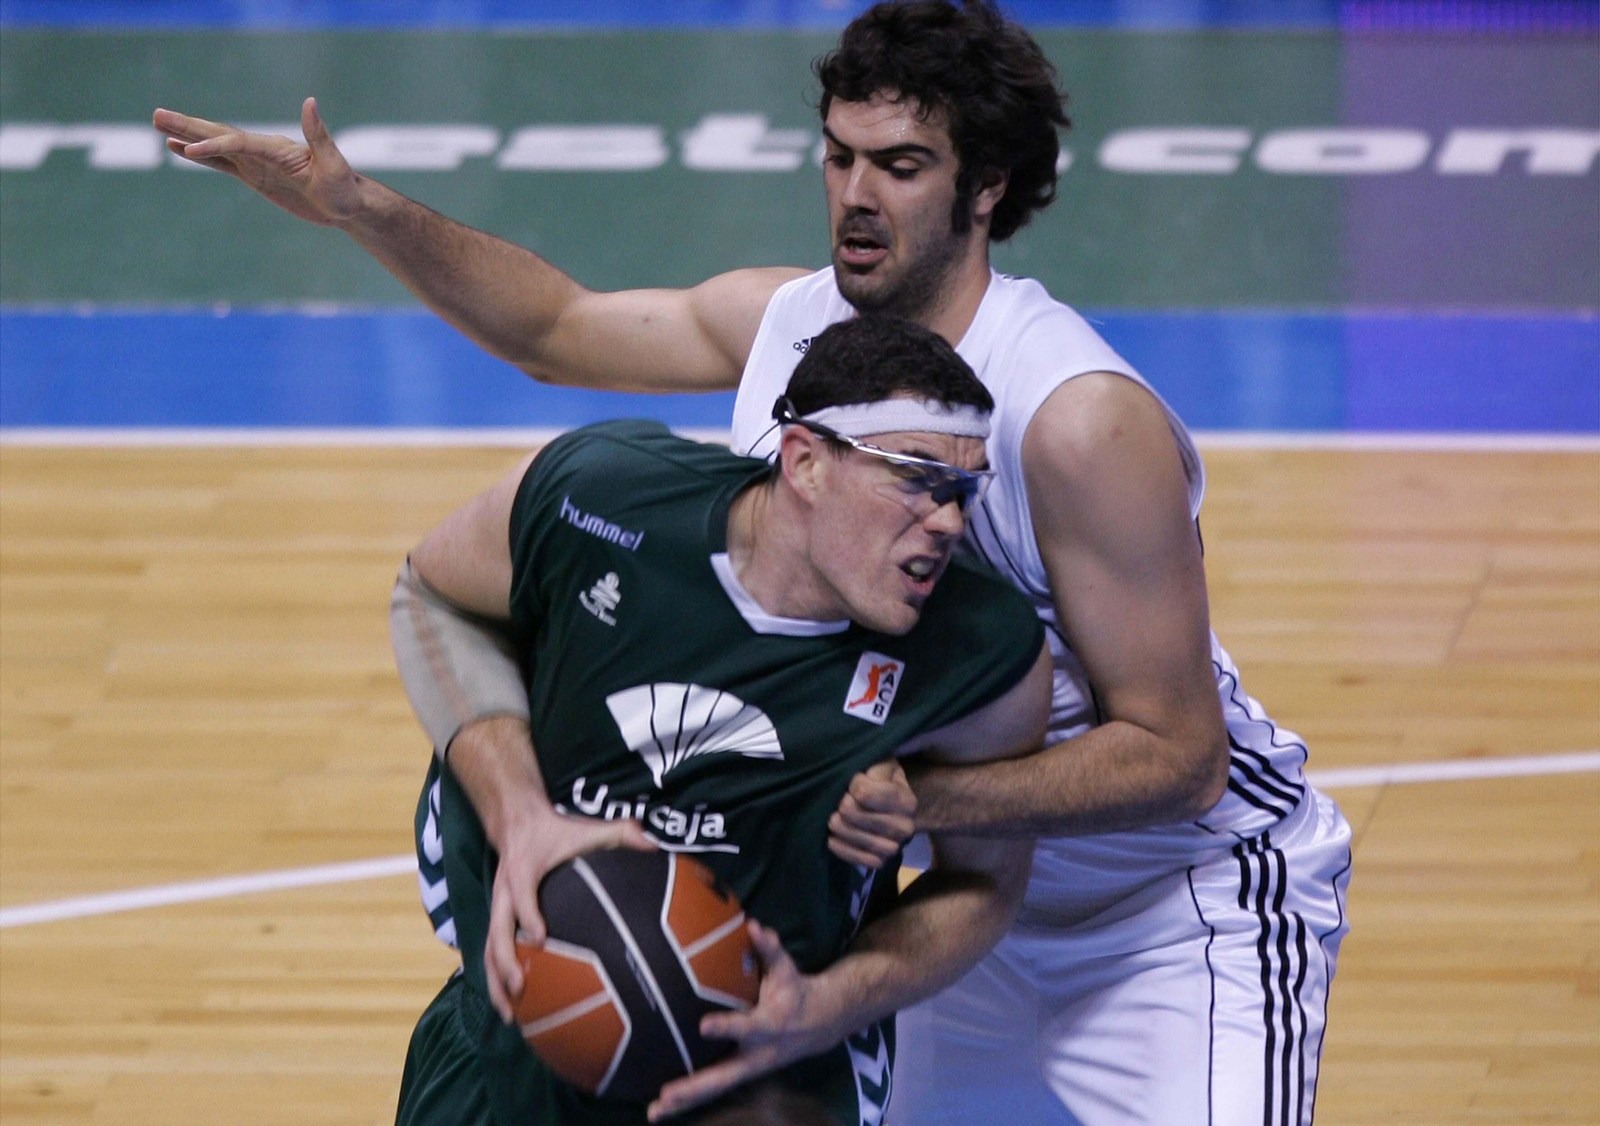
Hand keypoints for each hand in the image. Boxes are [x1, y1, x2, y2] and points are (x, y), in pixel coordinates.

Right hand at [152, 97, 361, 225]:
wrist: (349, 204)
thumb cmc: (345, 186)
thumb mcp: (334, 163)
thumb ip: (318, 135)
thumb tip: (310, 101)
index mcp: (277, 147)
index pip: (239, 143)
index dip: (214, 145)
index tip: (188, 150)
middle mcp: (263, 149)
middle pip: (219, 134)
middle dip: (188, 126)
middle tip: (156, 114)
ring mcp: (256, 162)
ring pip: (215, 146)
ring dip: (187, 135)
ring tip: (158, 124)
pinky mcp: (255, 176)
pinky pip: (222, 164)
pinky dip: (201, 156)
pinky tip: (180, 150)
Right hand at [482, 807, 654, 1022]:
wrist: (517, 823)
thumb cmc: (556, 831)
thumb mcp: (586, 828)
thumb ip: (620, 833)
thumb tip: (654, 847)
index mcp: (524, 869)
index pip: (522, 892)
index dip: (528, 914)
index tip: (540, 938)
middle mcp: (504, 891)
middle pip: (496, 929)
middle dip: (505, 961)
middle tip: (520, 988)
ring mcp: (497, 907)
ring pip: (488, 948)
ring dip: (495, 982)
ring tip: (510, 1015)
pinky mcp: (496, 919)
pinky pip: (490, 953)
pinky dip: (496, 981)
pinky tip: (511, 1008)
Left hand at [648, 922, 840, 1122]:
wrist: (819, 1024)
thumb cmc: (794, 991)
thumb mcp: (787, 968)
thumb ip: (770, 949)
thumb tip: (754, 925)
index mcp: (768, 1025)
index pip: (747, 1027)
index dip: (727, 1027)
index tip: (703, 1026)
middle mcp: (757, 1054)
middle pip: (725, 1075)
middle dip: (696, 1086)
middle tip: (667, 1094)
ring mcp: (748, 1069)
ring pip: (716, 1089)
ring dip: (686, 1101)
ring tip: (654, 1112)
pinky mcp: (740, 1074)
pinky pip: (713, 1089)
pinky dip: (688, 1100)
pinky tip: (661, 1108)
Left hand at [826, 759, 916, 867]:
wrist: (887, 803)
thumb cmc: (880, 780)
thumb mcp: (882, 764)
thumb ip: (874, 769)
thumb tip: (862, 781)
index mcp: (907, 801)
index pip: (864, 793)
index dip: (853, 785)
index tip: (853, 781)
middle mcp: (905, 827)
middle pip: (856, 815)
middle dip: (842, 804)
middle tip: (840, 799)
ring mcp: (894, 847)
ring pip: (856, 837)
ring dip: (838, 826)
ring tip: (832, 816)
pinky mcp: (881, 862)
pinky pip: (858, 859)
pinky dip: (841, 849)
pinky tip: (832, 838)